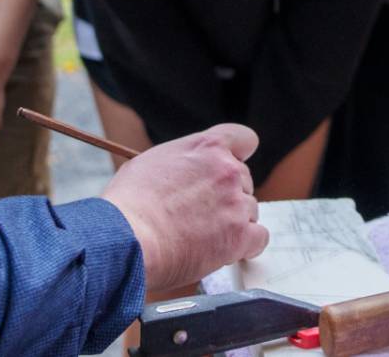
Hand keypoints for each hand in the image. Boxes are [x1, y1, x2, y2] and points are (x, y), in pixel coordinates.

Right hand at [103, 124, 267, 292]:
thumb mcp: (151, 162)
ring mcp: (236, 203)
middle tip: (201, 211)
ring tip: (202, 235)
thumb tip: (184, 174)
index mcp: (206, 147)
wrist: (129, 237)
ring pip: (250, 210)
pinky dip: (246, 245)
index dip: (238, 155)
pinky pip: (259, 238)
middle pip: (244, 180)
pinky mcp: (239, 236)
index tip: (230, 166)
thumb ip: (181, 163)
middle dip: (228, 195)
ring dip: (233, 222)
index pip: (244, 139)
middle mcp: (227, 170)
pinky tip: (226, 250)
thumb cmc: (129, 203)